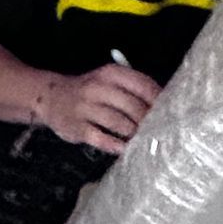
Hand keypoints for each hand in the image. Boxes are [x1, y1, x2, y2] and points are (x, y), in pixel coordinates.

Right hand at [38, 62, 160, 153]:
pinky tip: (125, 150)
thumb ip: (134, 88)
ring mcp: (85, 108)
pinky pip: (101, 138)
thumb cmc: (90, 91)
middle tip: (158, 132)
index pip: (142, 85)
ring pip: (118, 123)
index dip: (159, 100)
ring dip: (134, 134)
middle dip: (147, 121)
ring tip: (143, 141)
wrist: (51, 97)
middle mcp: (97, 87)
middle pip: (132, 106)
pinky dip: (116, 146)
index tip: (170, 112)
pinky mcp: (78, 127)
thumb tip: (166, 104)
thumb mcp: (109, 80)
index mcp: (110, 73)